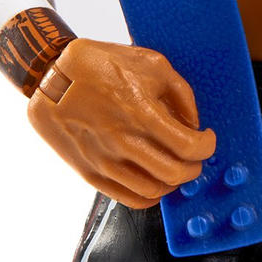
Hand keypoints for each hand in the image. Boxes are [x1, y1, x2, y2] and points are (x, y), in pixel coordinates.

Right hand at [27, 38, 215, 208]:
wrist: (53, 76)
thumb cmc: (104, 64)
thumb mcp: (153, 64)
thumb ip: (181, 95)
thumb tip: (194, 123)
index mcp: (142, 112)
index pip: (188, 146)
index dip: (207, 146)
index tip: (207, 139)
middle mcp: (123, 142)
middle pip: (174, 174)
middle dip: (194, 167)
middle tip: (196, 156)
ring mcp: (104, 161)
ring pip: (152, 191)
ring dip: (172, 183)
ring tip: (175, 166)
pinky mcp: (89, 173)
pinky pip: (126, 198)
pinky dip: (148, 194)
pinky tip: (154, 178)